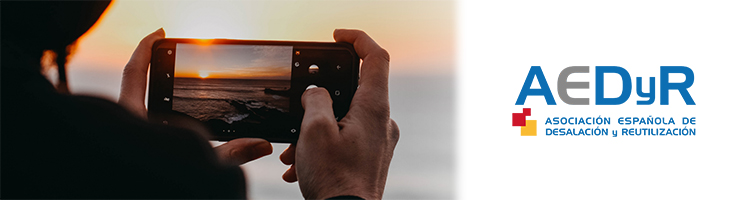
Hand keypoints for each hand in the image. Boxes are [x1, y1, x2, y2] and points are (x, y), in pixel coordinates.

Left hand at [118, 28, 271, 165]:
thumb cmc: (155, 185)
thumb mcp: (197, 167)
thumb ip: (230, 155)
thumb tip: (262, 144)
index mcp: (131, 120)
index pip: (134, 73)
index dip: (145, 50)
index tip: (159, 35)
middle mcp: (123, 127)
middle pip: (132, 90)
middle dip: (151, 76)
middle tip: (173, 67)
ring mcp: (124, 141)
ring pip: (136, 114)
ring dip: (154, 105)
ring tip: (178, 102)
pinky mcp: (130, 156)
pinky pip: (142, 133)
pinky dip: (157, 129)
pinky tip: (174, 133)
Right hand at [279, 29, 399, 198]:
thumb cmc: (335, 179)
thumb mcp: (314, 131)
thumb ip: (315, 101)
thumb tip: (316, 93)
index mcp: (374, 108)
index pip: (376, 58)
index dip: (358, 40)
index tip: (338, 36)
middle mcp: (382, 123)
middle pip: (353, 91)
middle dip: (320, 101)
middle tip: (299, 113)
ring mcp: (379, 142)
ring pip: (345, 120)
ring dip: (316, 130)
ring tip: (296, 153)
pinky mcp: (372, 159)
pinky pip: (347, 141)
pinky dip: (324, 147)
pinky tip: (302, 165)